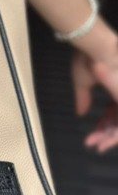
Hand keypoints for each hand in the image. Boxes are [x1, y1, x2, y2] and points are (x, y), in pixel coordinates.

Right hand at [71, 28, 117, 152]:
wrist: (98, 47)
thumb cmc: (89, 59)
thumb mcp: (83, 82)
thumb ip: (83, 98)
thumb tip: (80, 112)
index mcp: (114, 87)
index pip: (113, 114)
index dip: (104, 127)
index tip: (91, 138)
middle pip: (117, 120)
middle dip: (106, 135)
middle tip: (93, 145)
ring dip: (109, 137)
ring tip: (97, 147)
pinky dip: (113, 135)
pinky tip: (102, 143)